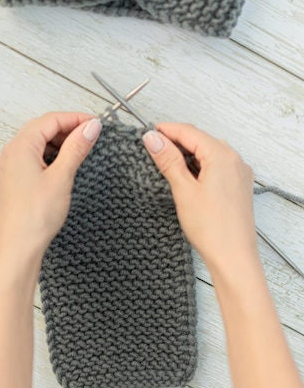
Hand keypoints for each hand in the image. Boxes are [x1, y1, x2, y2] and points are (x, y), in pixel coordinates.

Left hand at [0, 112, 101, 262]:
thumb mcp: (62, 177)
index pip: (50, 120)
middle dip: (67, 128)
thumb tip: (90, 127)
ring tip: (80, 150)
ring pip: (36, 143)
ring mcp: (9, 167)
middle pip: (42, 128)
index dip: (75, 118)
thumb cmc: (34, 217)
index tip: (95, 123)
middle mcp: (10, 153)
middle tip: (91, 134)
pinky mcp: (12, 181)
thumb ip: (76, 148)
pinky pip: (31, 158)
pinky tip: (63, 165)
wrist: (16, 249)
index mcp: (19, 147)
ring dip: (58, 142)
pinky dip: (49, 156)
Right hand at [143, 123, 257, 270]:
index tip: (148, 132)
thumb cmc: (212, 228)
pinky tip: (186, 175)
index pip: (190, 132)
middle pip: (201, 140)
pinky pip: (217, 166)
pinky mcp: (238, 187)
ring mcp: (239, 174)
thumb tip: (153, 138)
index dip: (167, 130)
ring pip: (209, 153)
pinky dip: (200, 165)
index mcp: (222, 156)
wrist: (233, 257)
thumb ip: (168, 160)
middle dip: (176, 140)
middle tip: (152, 146)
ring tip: (165, 161)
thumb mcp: (183, 190)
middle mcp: (235, 160)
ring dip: (187, 153)